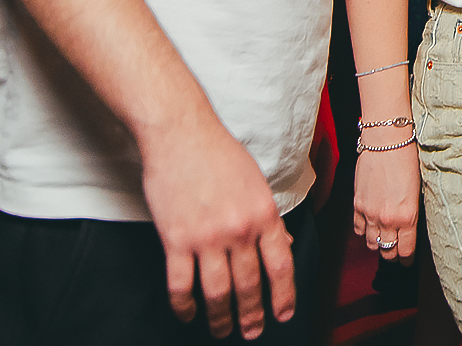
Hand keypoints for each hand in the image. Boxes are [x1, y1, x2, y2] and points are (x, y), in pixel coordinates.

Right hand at [140, 119, 296, 339]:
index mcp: (264, 214)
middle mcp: (240, 230)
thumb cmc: (220, 154)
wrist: (181, 134)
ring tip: (222, 330)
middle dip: (252, 315)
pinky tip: (188, 313)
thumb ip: (269, 217)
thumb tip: (285, 243)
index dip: (284, 296)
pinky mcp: (176, 240)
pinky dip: (184, 306)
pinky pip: (181, 285)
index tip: (283, 315)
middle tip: (252, 331)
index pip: (281, 266)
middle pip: (250, 286)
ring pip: (218, 292)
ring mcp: (207, 238)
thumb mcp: (256, 183)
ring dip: (221, 318)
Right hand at [352, 135, 420, 266]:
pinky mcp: (357, 204)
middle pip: (388, 250)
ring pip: (371, 243)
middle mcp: (387, 219)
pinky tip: (369, 227)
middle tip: (397, 254)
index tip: (407, 261)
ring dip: (378, 244)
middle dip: (393, 254)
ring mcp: (370, 213)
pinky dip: (364, 231)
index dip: (406, 259)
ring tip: (383, 242)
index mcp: (407, 216)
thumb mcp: (418, 190)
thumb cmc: (407, 160)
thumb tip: (409, 226)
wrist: (386, 142)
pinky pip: (358, 229)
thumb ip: (411, 212)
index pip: (405, 250)